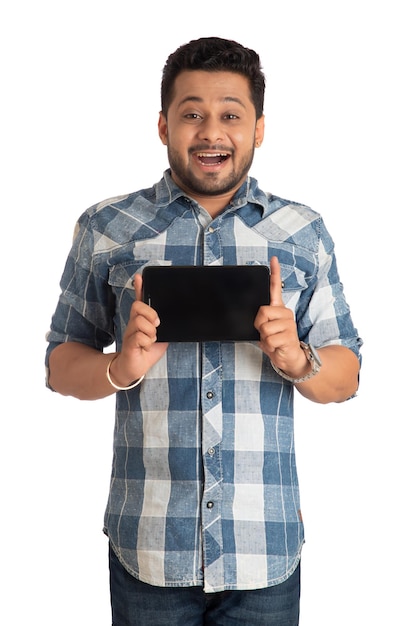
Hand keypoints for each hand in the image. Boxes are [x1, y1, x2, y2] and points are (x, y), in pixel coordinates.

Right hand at [110, 273, 167, 384]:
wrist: (135, 367)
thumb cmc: (146, 350)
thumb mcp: (158, 335)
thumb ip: (163, 326)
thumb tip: (169, 317)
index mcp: (141, 319)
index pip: (139, 300)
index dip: (140, 288)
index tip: (140, 277)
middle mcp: (133, 323)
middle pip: (138, 307)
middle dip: (150, 314)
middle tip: (156, 326)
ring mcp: (130, 332)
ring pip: (141, 322)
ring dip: (151, 333)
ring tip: (150, 340)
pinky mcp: (129, 344)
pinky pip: (140, 337)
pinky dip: (147, 343)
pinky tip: (145, 347)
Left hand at [254, 257, 308, 378]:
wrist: (289, 358)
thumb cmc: (276, 342)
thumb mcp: (265, 329)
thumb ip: (261, 320)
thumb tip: (258, 316)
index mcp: (278, 309)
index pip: (276, 287)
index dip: (274, 272)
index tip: (273, 259)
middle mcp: (285, 313)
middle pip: (262, 311)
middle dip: (259, 325)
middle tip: (265, 333)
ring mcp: (289, 324)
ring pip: (265, 328)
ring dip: (264, 338)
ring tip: (272, 341)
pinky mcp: (290, 336)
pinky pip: (269, 340)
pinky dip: (269, 346)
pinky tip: (276, 347)